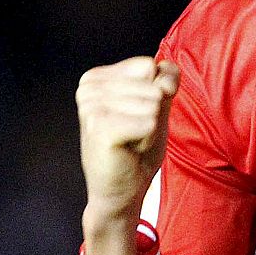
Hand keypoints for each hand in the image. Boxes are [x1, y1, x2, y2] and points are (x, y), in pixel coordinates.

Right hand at [76, 56, 180, 254]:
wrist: (122, 189)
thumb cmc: (137, 147)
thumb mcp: (157, 106)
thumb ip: (165, 81)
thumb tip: (166, 73)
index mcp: (97, 76)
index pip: (151, 65)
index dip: (157, 95)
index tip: (136, 116)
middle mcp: (89, 86)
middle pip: (154, 85)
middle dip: (153, 114)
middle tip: (133, 133)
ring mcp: (91, 105)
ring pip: (153, 103)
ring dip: (149, 128)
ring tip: (131, 141)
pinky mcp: (100, 126)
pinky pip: (149, 121)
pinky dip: (147, 138)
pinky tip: (129, 148)